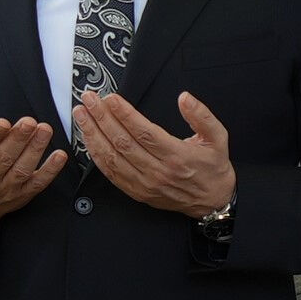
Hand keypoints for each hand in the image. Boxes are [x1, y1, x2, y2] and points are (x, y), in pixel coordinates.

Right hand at [0, 92, 66, 230]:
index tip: (2, 123)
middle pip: (4, 157)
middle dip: (18, 139)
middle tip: (30, 122)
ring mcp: (5, 186)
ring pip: (22, 168)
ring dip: (35, 149)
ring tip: (45, 130)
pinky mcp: (21, 194)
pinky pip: (38, 183)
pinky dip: (50, 171)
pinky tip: (59, 156)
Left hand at [76, 89, 235, 217]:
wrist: (213, 201)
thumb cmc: (213, 168)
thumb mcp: (218, 138)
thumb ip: (202, 116)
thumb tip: (184, 98)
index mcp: (177, 156)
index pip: (144, 132)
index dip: (124, 114)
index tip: (111, 98)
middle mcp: (158, 172)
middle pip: (123, 142)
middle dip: (102, 118)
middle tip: (89, 100)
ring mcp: (145, 184)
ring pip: (112, 158)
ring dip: (93, 134)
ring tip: (82, 115)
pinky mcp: (138, 192)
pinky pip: (111, 173)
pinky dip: (96, 155)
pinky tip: (88, 139)